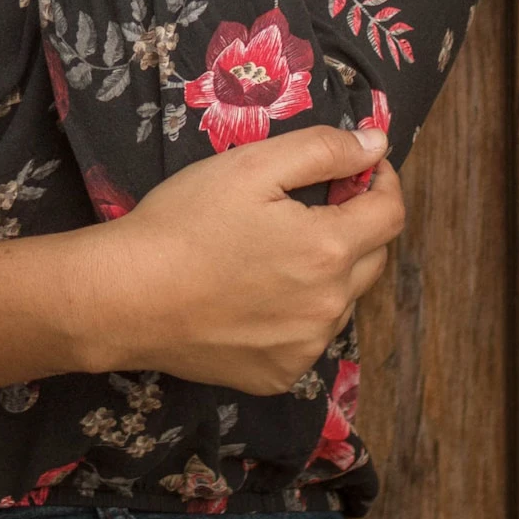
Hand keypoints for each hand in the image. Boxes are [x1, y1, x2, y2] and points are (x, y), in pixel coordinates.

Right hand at [91, 126, 404, 393]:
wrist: (128, 296)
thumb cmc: (186, 221)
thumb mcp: (252, 165)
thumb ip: (323, 150)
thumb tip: (378, 142)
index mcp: (329, 251)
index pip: (390, 214)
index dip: (382, 180)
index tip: (360, 165)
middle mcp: (329, 309)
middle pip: (372, 258)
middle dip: (355, 223)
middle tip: (309, 201)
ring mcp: (305, 350)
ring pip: (340, 301)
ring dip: (327, 271)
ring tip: (272, 249)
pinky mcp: (278, 376)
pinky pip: (307, 338)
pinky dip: (297, 313)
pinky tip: (254, 294)